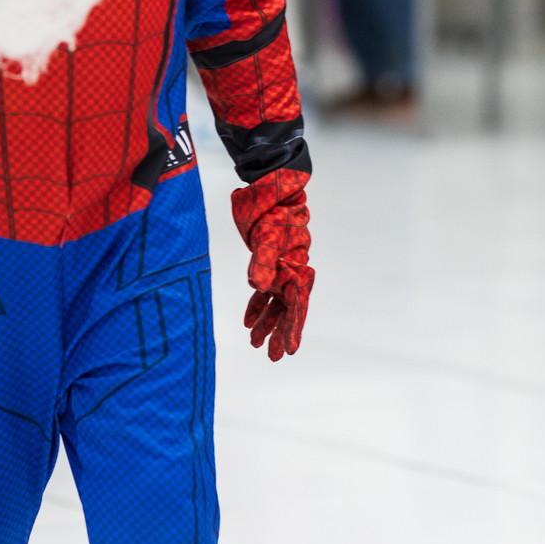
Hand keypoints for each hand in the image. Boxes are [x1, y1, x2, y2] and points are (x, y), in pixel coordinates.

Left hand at [231, 169, 313, 360]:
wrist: (269, 186)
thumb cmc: (270, 208)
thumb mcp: (264, 234)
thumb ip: (263, 261)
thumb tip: (259, 286)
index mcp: (295, 267)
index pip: (296, 305)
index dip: (293, 329)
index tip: (290, 350)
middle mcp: (291, 271)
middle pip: (288, 309)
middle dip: (281, 333)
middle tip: (274, 357)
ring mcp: (280, 267)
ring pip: (276, 303)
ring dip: (268, 323)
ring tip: (257, 344)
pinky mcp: (268, 261)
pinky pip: (265, 290)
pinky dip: (257, 305)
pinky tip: (248, 322)